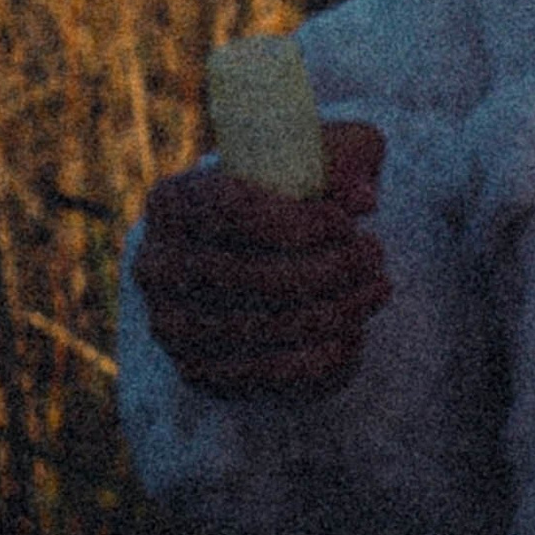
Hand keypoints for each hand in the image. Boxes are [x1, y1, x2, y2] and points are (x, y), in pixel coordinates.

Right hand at [131, 119, 389, 399]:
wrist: (251, 261)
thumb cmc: (286, 198)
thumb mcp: (315, 159)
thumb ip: (343, 158)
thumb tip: (362, 199)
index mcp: (171, 202)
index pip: (233, 212)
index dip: (302, 223)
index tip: (350, 223)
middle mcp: (156, 266)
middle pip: (255, 276)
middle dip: (332, 269)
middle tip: (374, 255)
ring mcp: (172, 327)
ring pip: (269, 328)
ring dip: (339, 311)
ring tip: (378, 287)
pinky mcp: (199, 374)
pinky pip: (270, 376)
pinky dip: (323, 356)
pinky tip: (355, 332)